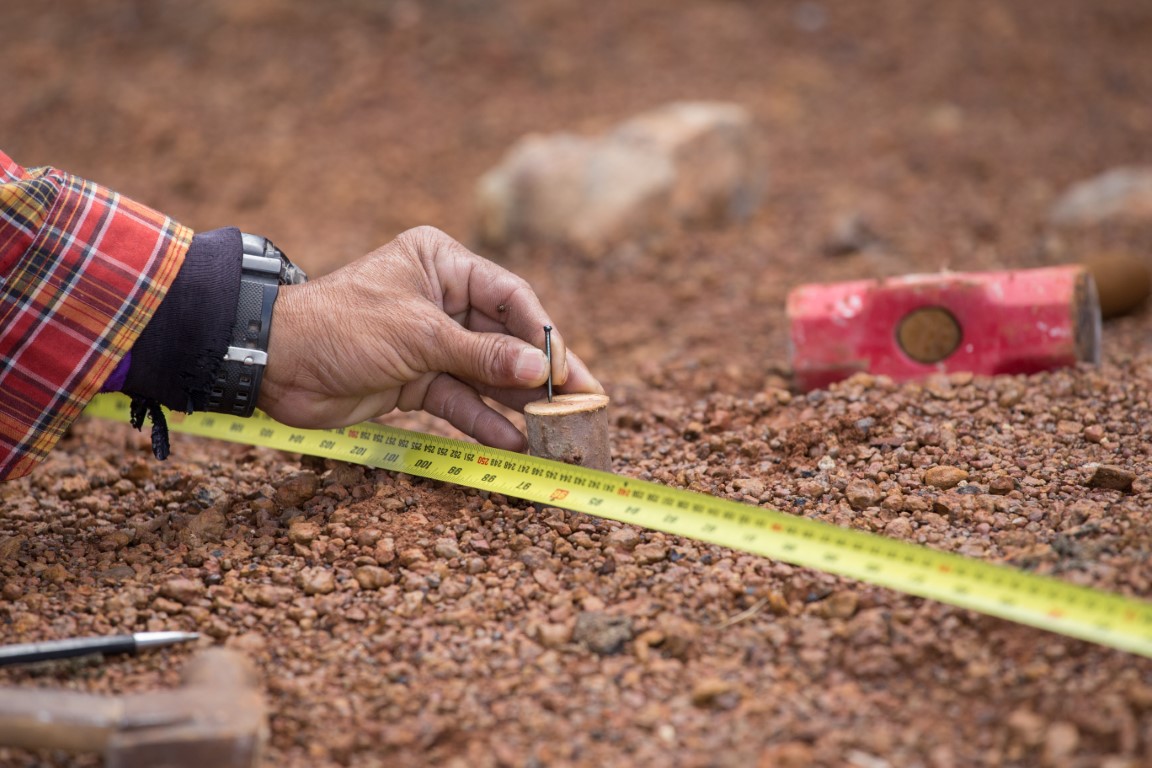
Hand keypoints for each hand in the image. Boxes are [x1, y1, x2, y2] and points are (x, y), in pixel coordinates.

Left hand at [257, 226, 602, 450]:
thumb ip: (482, 355)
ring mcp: (431, 342)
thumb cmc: (342, 326)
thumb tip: (542, 370)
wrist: (275, 363)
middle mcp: (441, 298)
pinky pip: (460, 400)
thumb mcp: (418, 335)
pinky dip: (483, 420)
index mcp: (443, 264)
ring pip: (487, 374)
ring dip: (518, 403)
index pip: (509, 296)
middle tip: (584, 402)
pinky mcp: (417, 379)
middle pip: (505, 338)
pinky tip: (514, 442)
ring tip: (557, 431)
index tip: (566, 370)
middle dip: (541, 374)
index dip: (541, 334)